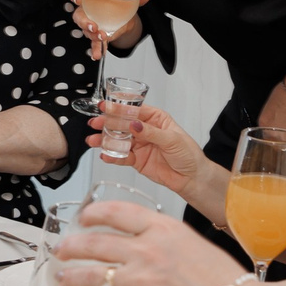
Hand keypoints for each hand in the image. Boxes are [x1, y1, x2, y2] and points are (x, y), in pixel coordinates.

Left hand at [50, 198, 244, 285]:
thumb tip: (137, 236)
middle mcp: (146, 250)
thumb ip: (160, 235)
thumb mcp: (190, 240)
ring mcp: (140, 279)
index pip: (117, 212)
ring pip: (94, 275)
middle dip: (73, 246)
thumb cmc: (221, 277)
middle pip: (96, 243)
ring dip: (73, 277)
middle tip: (63, 249)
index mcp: (161, 228)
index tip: (85, 218)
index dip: (94, 214)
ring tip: (64, 277)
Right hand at [69, 0, 151, 64]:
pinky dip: (96, 49)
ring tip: (103, 37)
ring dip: (93, 35)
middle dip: (83, 22)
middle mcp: (86, 9)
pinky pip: (94, 43)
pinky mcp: (96, 35)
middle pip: (78, 15)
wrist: (124, 13)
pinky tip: (98, 54)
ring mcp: (90, 23)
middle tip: (93, 26)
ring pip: (86, 30)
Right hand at [85, 102, 200, 200]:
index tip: (107, 107)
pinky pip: (120, 156)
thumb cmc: (188, 155)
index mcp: (155, 119)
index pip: (135, 110)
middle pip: (122, 124)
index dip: (120, 108)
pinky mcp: (136, 160)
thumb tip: (134, 125)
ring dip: (105, 140)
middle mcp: (145, 130)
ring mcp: (139, 145)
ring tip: (93, 140)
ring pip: (118, 140)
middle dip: (107, 123)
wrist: (191, 178)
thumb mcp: (172, 140)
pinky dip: (112, 156)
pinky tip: (105, 154)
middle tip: (96, 123)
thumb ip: (151, 132)